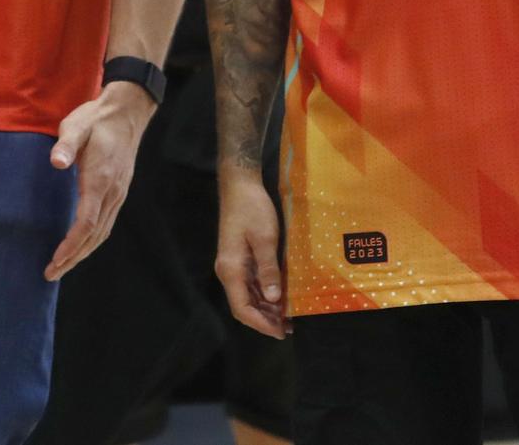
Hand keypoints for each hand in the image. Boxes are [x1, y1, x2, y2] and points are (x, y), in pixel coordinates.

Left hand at [42, 81, 152, 280]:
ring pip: (102, 233)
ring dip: (82, 252)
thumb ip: (65, 144)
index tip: (55, 260)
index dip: (71, 245)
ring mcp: (118, 193)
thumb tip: (57, 162)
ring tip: (62, 267)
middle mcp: (112, 192)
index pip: (86, 223)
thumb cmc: (95, 119)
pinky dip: (92, 240)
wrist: (126, 112)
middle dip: (73, 257)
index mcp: (100, 179)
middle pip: (94, 235)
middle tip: (51, 273)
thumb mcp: (76, 125)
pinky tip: (81, 245)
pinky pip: (106, 224)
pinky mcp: (118, 192)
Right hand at [215, 170, 288, 337]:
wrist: (240, 186)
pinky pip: (251, 286)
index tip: (280, 332)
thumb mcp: (265, 239)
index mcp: (231, 269)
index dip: (261, 324)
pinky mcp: (240, 260)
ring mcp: (233, 266)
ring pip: (247, 298)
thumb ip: (269, 270)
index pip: (242, 308)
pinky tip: (281, 299)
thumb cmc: (252, 209)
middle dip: (265, 321)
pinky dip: (265, 297)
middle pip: (243, 307)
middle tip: (289, 328)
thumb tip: (274, 300)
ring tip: (289, 318)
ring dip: (266, 311)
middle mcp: (228, 272)